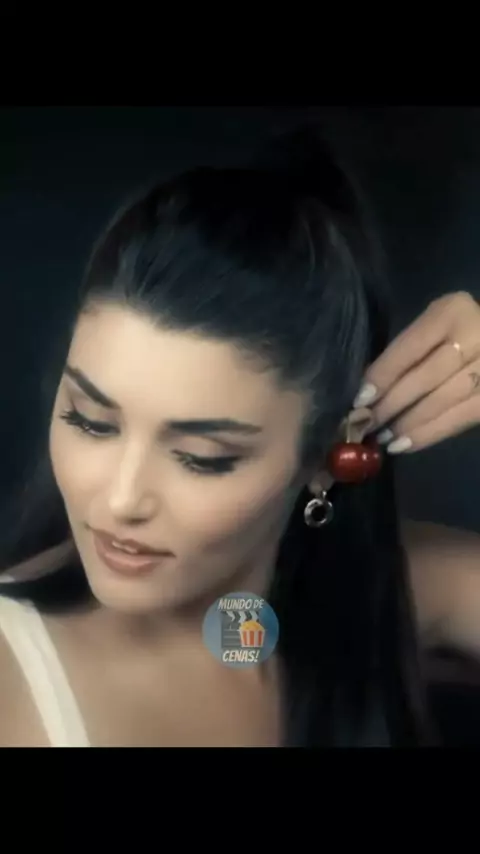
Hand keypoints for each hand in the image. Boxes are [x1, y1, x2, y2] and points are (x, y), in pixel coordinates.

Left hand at [352, 291, 479, 453]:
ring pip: (444, 400)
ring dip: (409, 424)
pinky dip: (430, 434)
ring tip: (382, 438)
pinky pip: (461, 418)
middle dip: (392, 403)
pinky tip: (405, 445)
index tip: (360, 399)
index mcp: (453, 312)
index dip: (384, 374)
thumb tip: (368, 390)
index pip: (411, 347)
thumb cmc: (455, 332)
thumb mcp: (433, 326)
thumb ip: (407, 350)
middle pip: (427, 376)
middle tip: (366, 423)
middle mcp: (476, 336)